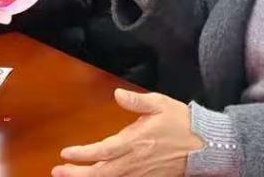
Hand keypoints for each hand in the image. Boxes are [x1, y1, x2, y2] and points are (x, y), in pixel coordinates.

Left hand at [53, 89, 202, 176]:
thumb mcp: (160, 104)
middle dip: (78, 173)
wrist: (206, 145)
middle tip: (58, 170)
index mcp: (136, 141)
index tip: (65, 153)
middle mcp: (135, 161)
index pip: (104, 150)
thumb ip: (137, 101)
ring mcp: (141, 173)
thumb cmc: (181, 122)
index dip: (84, 154)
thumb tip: (117, 94)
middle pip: (102, 172)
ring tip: (70, 175)